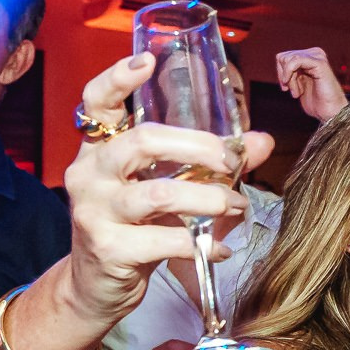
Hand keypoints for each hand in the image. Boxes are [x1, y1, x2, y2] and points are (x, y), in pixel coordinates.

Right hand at [61, 53, 274, 321]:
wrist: (96, 287)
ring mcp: (94, 211)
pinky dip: (203, 244)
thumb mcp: (165, 188)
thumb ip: (210, 163)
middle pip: (143, 141)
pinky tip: (219, 249)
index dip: (117, 79)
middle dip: (199, 147)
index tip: (147, 62)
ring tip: (238, 206)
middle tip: (233, 163)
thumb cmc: (134, 228)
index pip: (95, 102)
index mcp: (98, 149)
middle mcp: (89, 174)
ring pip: (161, 194)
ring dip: (211, 199)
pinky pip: (165, 240)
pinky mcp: (108, 249)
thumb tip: (261, 141)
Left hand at [276, 47, 347, 120]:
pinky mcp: (320, 63)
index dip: (280, 74)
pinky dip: (290, 75)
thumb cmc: (316, 103)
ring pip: (288, 60)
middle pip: (283, 57)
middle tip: (294, 92)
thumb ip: (292, 70)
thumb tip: (279, 57)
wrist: (331, 113)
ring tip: (298, 93)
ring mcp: (318, 57)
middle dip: (284, 76)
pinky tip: (296, 91)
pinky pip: (295, 61)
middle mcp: (315, 53)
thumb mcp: (298, 83)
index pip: (283, 57)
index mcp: (310, 57)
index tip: (286, 89)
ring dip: (289, 80)